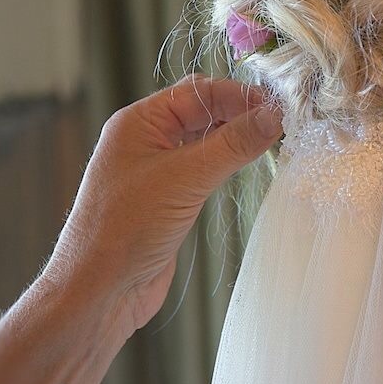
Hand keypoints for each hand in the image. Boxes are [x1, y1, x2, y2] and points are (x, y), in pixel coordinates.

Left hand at [45, 75, 281, 334]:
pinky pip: (204, 170)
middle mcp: (145, 141)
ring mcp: (156, 171)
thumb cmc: (124, 228)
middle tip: (282, 123)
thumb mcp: (185, 178)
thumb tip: (273, 116)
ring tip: (273, 141)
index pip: (197, 92)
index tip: (278, 105)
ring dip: (236, 139)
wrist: (100, 291)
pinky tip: (249, 166)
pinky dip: (228, 164)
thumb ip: (232, 144)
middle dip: (240, 114)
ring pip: (205, 141)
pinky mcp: (168, 199)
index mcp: (139, 122)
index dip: (239, 95)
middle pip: (203, 113)